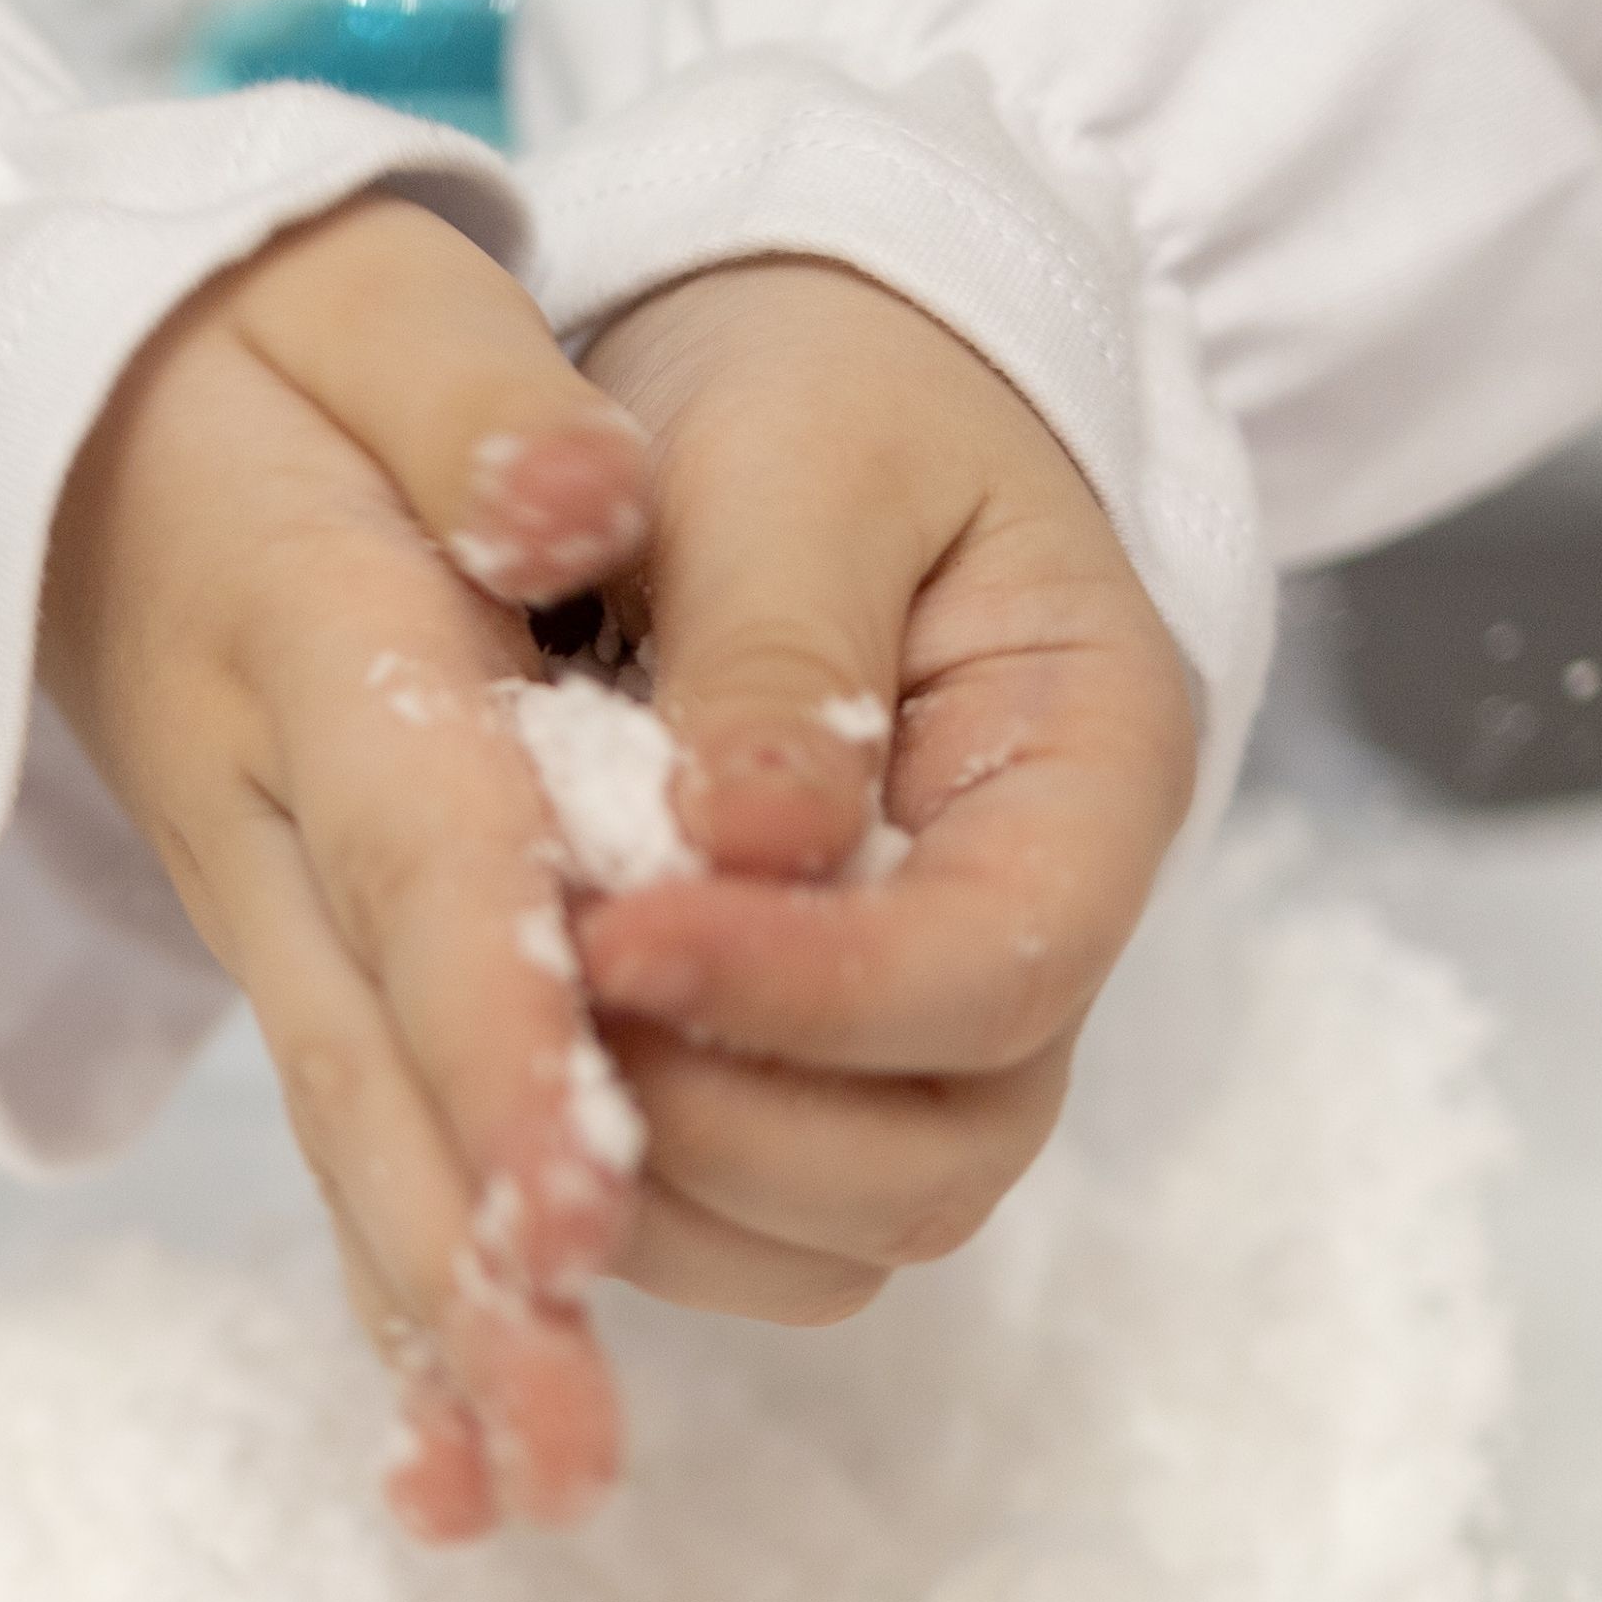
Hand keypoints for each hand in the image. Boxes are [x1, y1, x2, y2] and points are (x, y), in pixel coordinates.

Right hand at [39, 192, 656, 1545]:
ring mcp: (264, 917)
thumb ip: (466, 387)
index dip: (494, 1027)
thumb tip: (578, 495)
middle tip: (562, 1440)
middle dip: (473, 1250)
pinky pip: (338, 1153)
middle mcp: (278, 822)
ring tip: (534, 1499)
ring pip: (355, 1142)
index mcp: (318, 649)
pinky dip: (395, 1310)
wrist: (44, 419)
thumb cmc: (234, 342)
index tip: (574, 1199)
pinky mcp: (280, 968)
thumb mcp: (352, 280)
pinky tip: (457, 1471)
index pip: (425, 856)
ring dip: (443, 1327)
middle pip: (380, 1059)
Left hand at [571, 259, 1194, 1322]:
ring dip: (672, 1191)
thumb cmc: (825, 384)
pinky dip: (635, 1197)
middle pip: (941, 1157)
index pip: (1000, 968)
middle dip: (731, 1125)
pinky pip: (750, 1217)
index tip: (613, 935)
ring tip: (513, 1049)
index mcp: (1092, 770)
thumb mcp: (801, 453)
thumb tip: (754, 846)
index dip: (810, 995)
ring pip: (844, 1230)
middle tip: (541, 1007)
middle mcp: (1035, 933)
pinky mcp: (815, 1064)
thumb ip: (780, 643)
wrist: (800, 371)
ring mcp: (929, 1025)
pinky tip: (510, 1091)